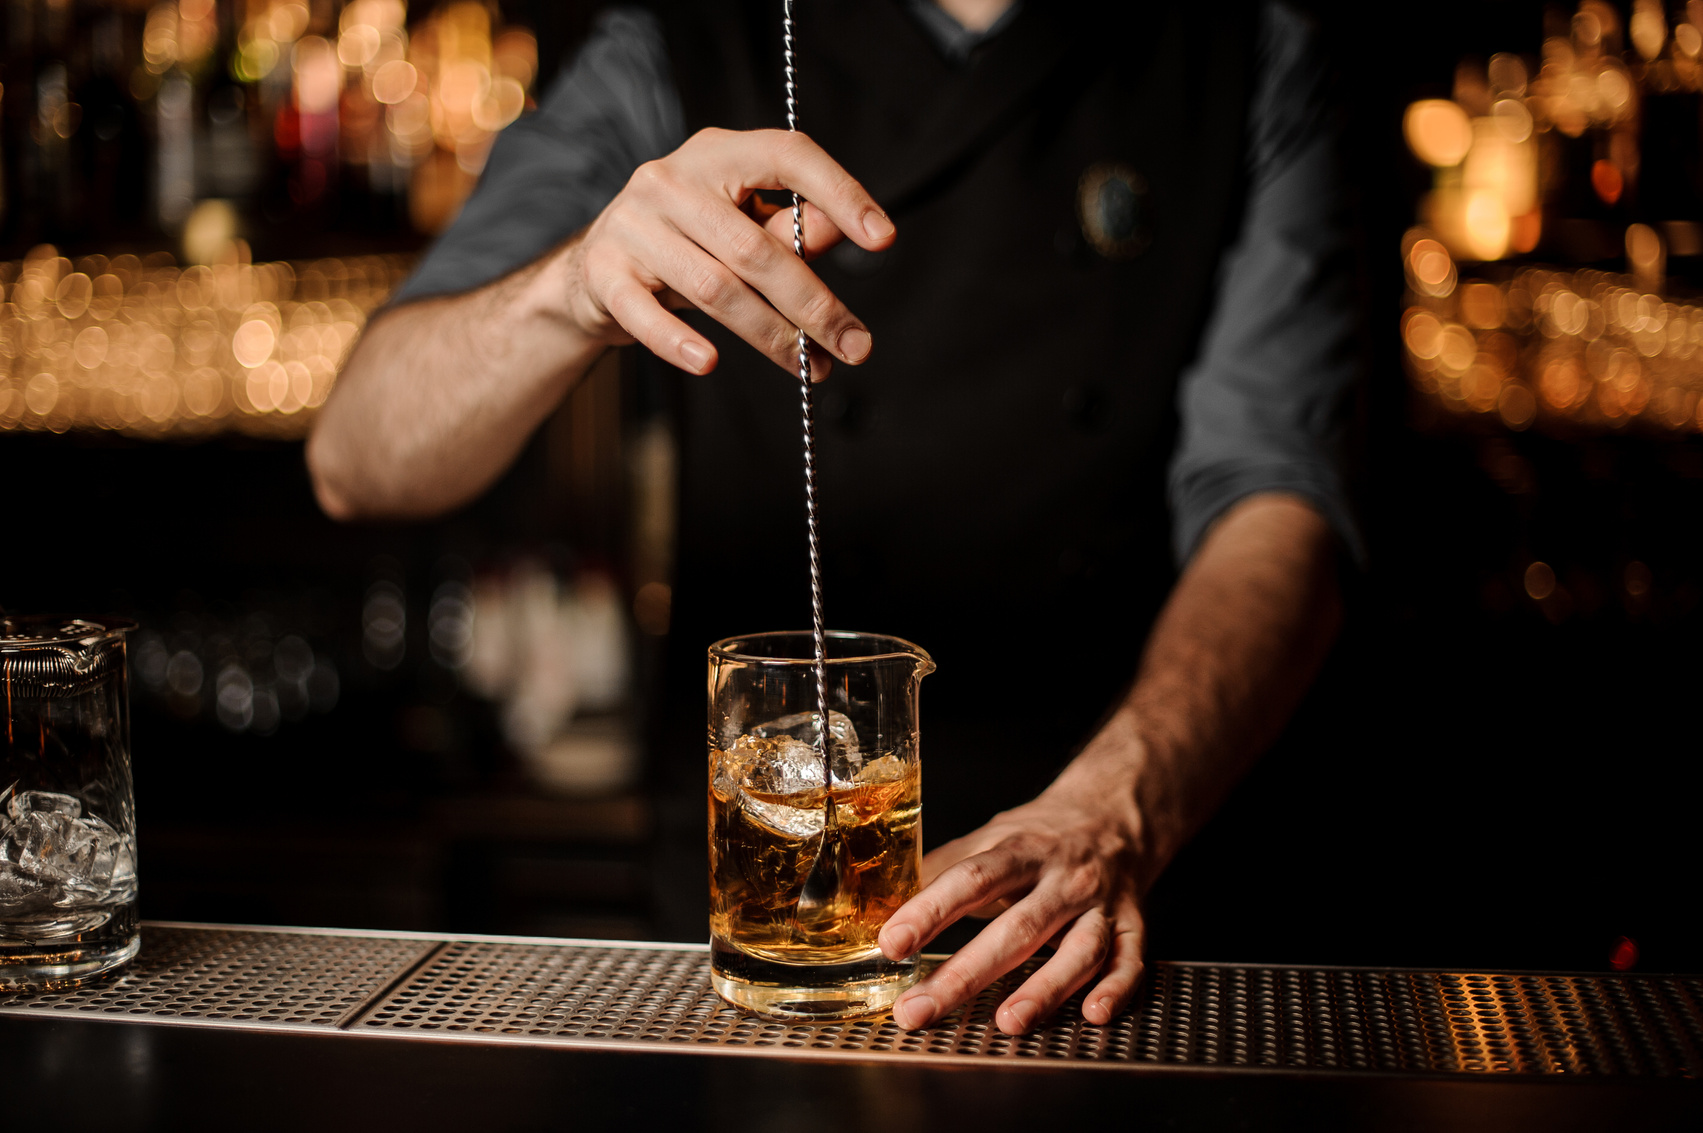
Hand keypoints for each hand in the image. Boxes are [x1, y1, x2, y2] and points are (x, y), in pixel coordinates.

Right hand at [562, 127, 893, 378]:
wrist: (595, 269)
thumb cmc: (687, 244)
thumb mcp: (741, 225)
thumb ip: (791, 226)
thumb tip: (847, 229)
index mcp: (717, 154)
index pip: (787, 155)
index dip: (840, 192)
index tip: (883, 239)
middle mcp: (671, 179)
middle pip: (756, 247)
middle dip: (814, 304)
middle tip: (854, 345)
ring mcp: (633, 224)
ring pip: (715, 287)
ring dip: (770, 336)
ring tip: (809, 367)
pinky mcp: (605, 271)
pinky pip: (647, 314)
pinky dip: (678, 341)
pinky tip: (710, 363)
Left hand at [876, 766, 1147, 1035]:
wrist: (1114, 816)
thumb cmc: (1040, 836)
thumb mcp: (990, 838)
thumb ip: (942, 869)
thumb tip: (880, 899)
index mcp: (1019, 850)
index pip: (971, 878)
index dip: (930, 910)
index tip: (892, 942)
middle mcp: (1063, 878)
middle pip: (1017, 927)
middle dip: (966, 973)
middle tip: (920, 1009)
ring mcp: (1101, 904)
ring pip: (1079, 950)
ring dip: (1046, 988)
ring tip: (1008, 1022)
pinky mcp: (1133, 926)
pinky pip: (1130, 961)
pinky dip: (1117, 989)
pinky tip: (1093, 1014)